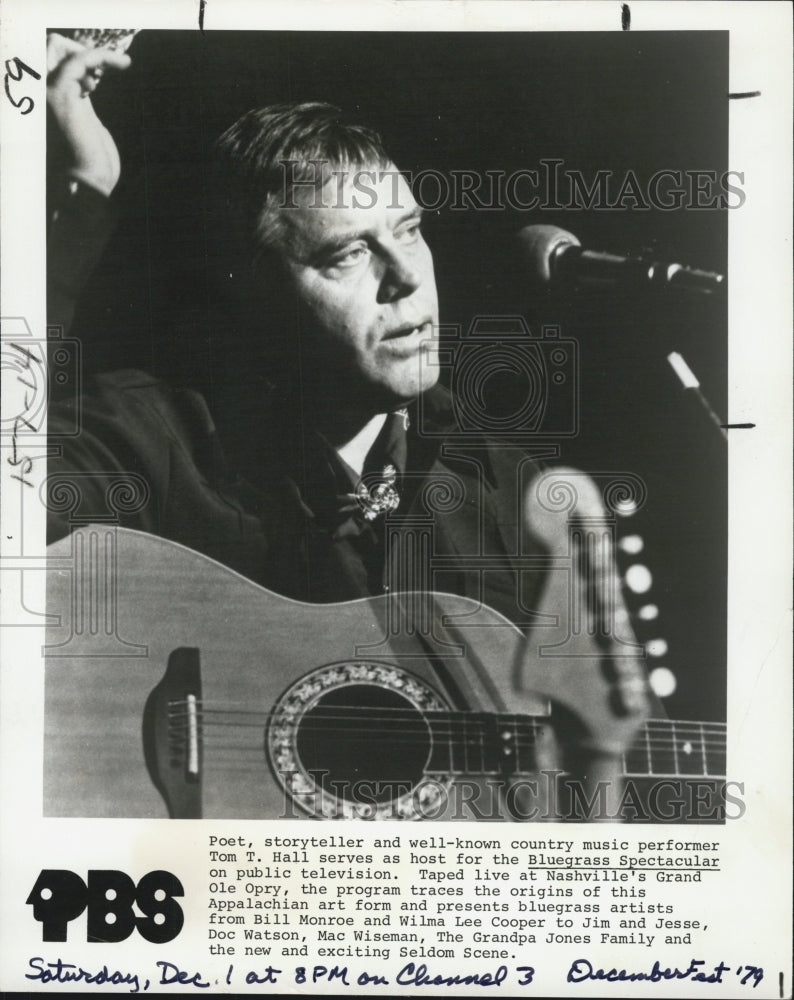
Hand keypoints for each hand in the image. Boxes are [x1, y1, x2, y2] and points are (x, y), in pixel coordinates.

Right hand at [47, 32, 131, 196]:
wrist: (89, 184)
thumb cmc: (91, 161)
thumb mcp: (83, 120)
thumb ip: (79, 97)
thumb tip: (87, 77)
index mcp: (44, 97)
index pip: (48, 56)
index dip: (74, 57)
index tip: (98, 78)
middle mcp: (39, 92)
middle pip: (50, 45)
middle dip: (80, 52)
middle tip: (100, 79)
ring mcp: (46, 92)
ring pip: (57, 44)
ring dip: (89, 55)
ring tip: (106, 81)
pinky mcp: (61, 96)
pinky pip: (80, 60)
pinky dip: (104, 56)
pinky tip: (124, 64)